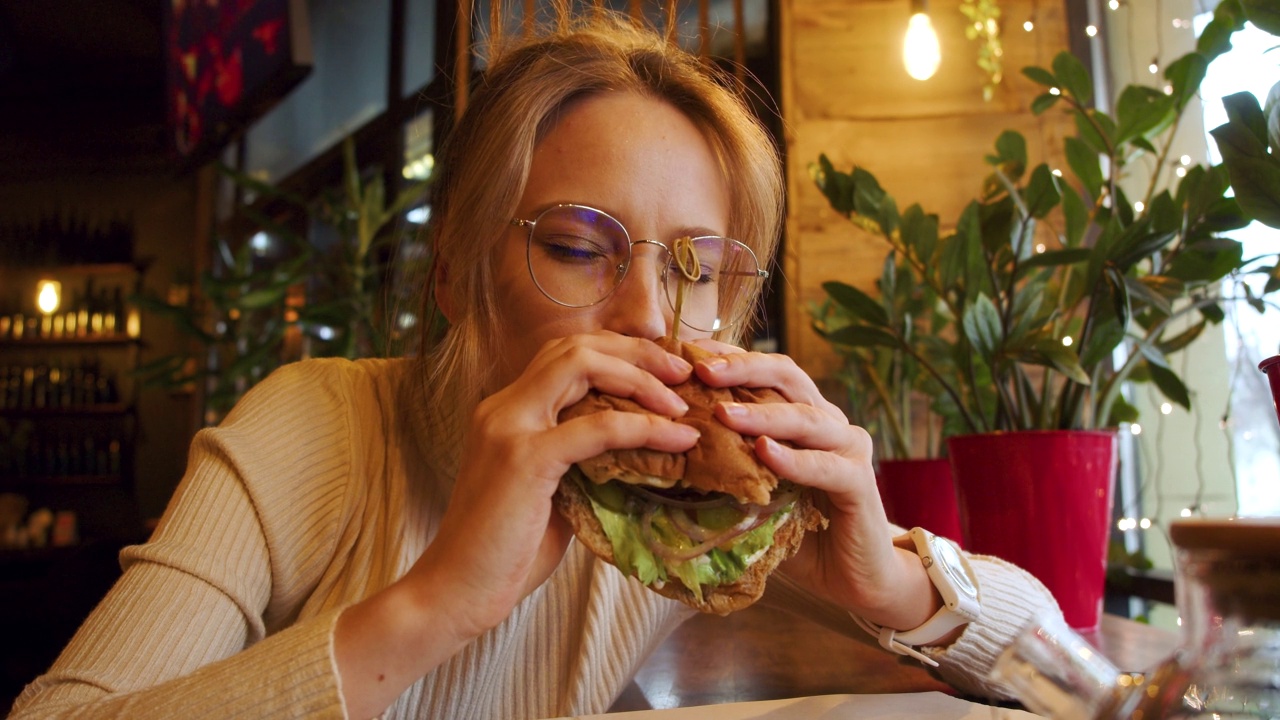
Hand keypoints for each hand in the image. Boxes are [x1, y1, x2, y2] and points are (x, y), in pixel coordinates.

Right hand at [336, 332, 698, 717]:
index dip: (618, 352)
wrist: (455, 591)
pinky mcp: (525, 458)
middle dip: (636, 351)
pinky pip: (597, 428)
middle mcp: (503, 406)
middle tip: (681, 371)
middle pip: (576, 346)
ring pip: (583, 367)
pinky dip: (644, 428)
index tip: (662, 372)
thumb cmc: (505, 550)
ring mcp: (510, 427)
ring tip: (681, 403)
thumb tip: (638, 449)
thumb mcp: (550, 491)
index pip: (564, 354)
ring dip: (642, 379)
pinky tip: (678, 440)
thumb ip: (581, 460)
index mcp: (506, 410)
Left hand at [687, 340, 936, 629]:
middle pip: (788, 376)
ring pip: (805, 417)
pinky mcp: (859, 483)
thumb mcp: (755, 494)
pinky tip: (766, 453)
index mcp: (803, 415)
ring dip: (762, 413)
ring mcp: (848, 449)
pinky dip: (794, 459)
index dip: (732, 357)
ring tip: (724, 413)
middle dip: (743, 368)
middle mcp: (829, 422)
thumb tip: (668, 454)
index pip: (768, 371)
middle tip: (701, 370)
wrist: (854, 576)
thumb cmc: (799, 532)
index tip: (690, 350)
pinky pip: (825, 465)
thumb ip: (727, 469)